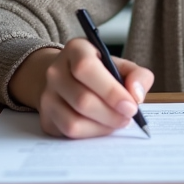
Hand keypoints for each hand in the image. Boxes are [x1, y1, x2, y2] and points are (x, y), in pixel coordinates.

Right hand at [9, 39, 154, 137]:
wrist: (68, 79)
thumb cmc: (100, 72)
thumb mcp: (120, 65)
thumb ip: (137, 75)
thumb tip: (136, 95)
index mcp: (76, 49)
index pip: (87, 68)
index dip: (111, 90)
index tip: (132, 106)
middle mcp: (55, 71)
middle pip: (82, 99)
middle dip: (111, 114)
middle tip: (129, 117)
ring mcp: (47, 96)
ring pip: (74, 121)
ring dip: (102, 127)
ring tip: (117, 122)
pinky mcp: (45, 117)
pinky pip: (68, 133)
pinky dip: (91, 134)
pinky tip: (102, 126)